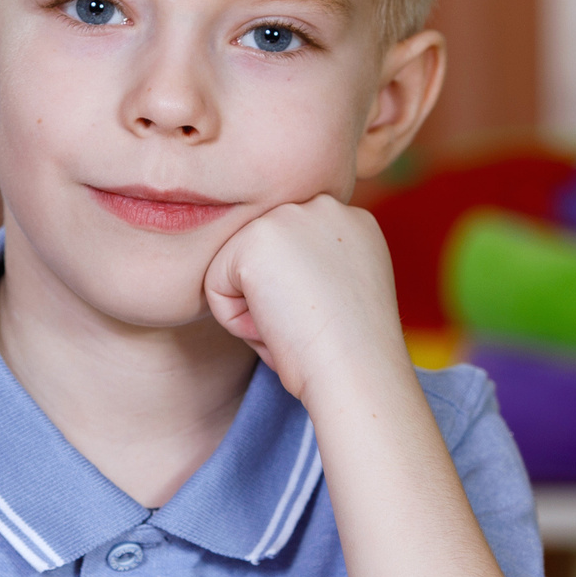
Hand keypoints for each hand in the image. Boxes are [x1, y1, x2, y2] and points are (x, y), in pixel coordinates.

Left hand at [202, 196, 409, 404]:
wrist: (359, 371)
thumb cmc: (350, 356)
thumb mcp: (340, 296)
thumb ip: (311, 269)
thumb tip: (270, 275)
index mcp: (351, 219)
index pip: (290, 253)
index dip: (296, 298)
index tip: (326, 320)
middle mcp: (323, 205)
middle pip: (260, 258)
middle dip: (273, 300)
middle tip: (309, 327)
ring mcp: (289, 215)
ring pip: (235, 269)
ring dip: (254, 311)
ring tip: (294, 327)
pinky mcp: (255, 238)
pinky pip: (216, 286)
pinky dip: (236, 321)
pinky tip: (275, 326)